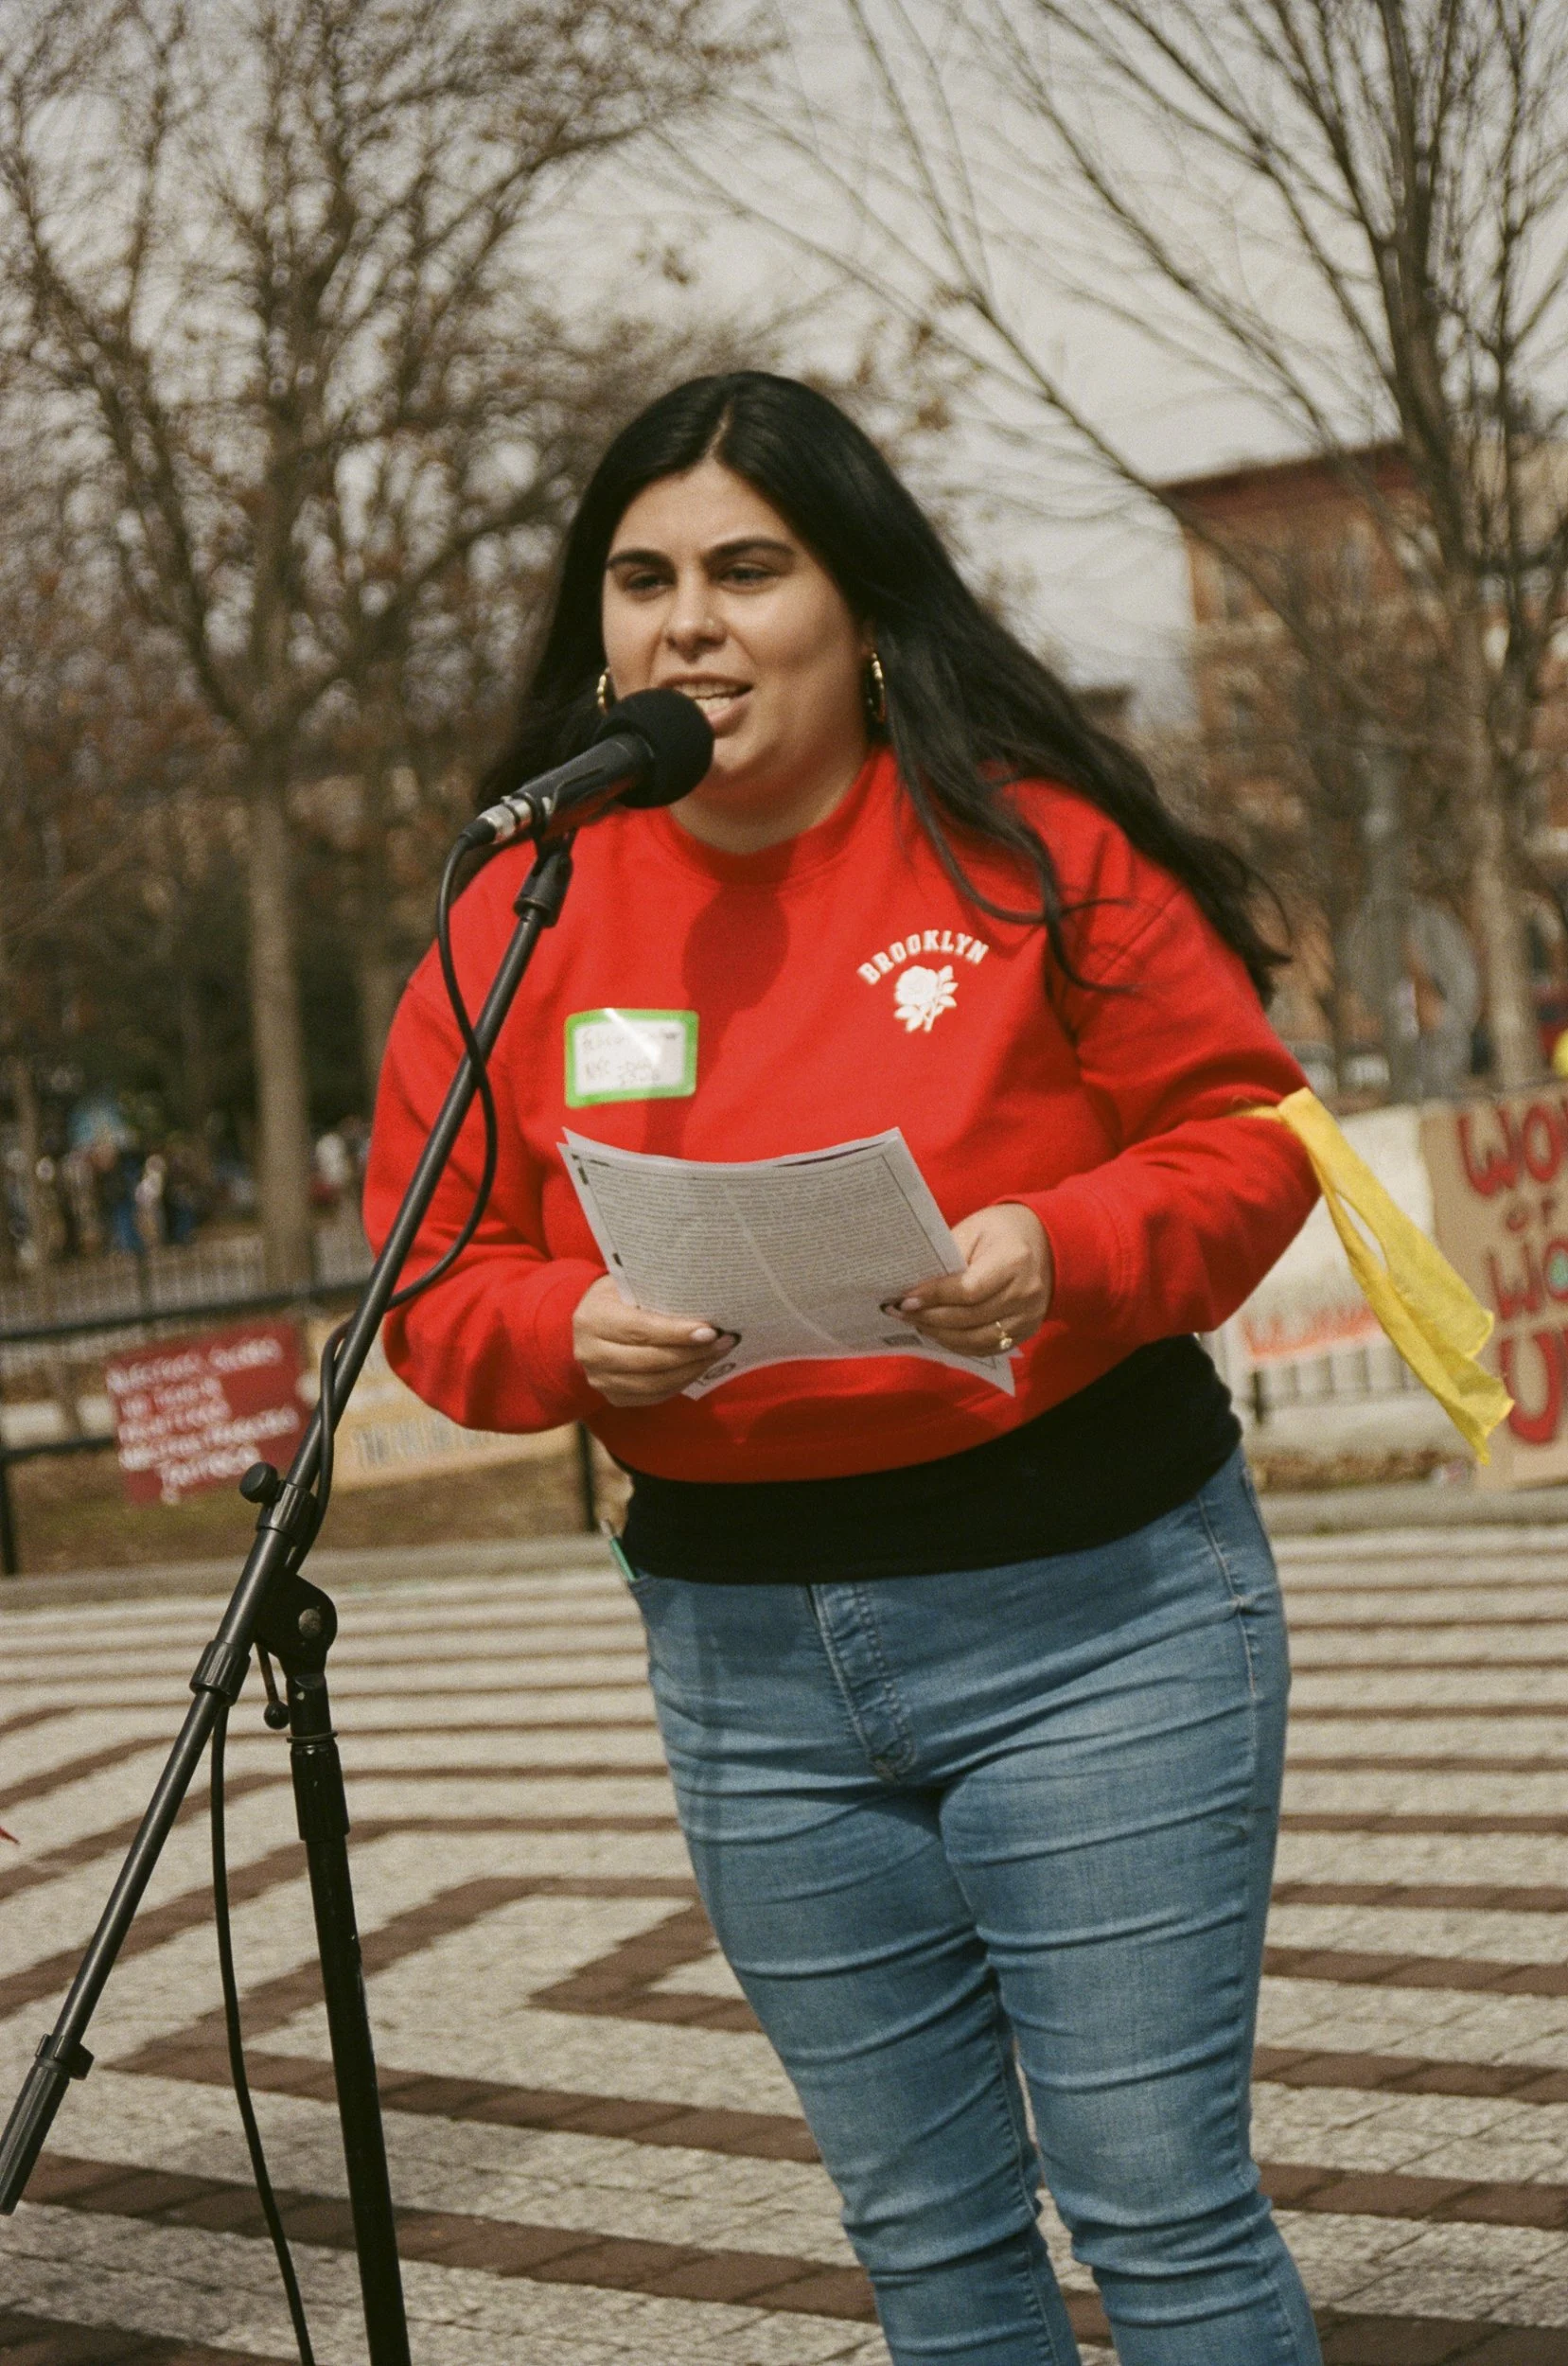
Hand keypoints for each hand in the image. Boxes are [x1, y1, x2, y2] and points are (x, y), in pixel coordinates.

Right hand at [573, 1274, 736, 1406]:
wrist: (592, 1323)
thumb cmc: (618, 1297)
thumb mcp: (629, 1285)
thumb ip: (657, 1294)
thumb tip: (706, 1301)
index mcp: (593, 1319)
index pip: (640, 1330)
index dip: (676, 1333)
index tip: (710, 1331)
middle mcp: (590, 1353)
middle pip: (651, 1361)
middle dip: (692, 1353)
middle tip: (723, 1342)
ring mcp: (600, 1380)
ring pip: (655, 1383)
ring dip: (692, 1370)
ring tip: (718, 1354)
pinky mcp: (613, 1397)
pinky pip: (654, 1396)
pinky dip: (681, 1382)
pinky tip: (699, 1367)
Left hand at [893, 1203, 1053, 1358]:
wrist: (1044, 1242)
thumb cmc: (1000, 1231)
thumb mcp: (973, 1231)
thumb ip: (948, 1260)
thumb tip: (914, 1289)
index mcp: (1014, 1261)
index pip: (968, 1290)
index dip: (934, 1298)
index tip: (905, 1299)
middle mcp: (1026, 1293)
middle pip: (970, 1318)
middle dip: (930, 1318)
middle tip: (901, 1313)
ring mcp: (1029, 1316)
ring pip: (976, 1339)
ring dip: (941, 1335)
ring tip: (917, 1323)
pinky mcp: (1027, 1331)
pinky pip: (987, 1348)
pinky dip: (958, 1344)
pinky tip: (938, 1333)